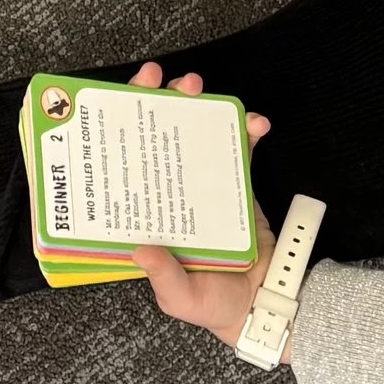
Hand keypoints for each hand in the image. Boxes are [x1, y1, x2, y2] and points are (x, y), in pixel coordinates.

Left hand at [121, 63, 276, 353]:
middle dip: (158, 100)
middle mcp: (167, 191)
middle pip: (157, 135)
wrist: (266, 303)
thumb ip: (163, 275)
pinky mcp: (236, 180)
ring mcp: (202, 181)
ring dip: (198, 103)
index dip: (120, 129)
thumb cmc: (213, 304)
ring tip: (199, 89)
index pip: (127, 162)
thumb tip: (140, 248)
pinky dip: (249, 128)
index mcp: (146, 213)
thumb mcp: (180, 298)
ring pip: (194, 131)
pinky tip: (256, 122)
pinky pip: (241, 147)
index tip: (117, 99)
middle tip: (162, 79)